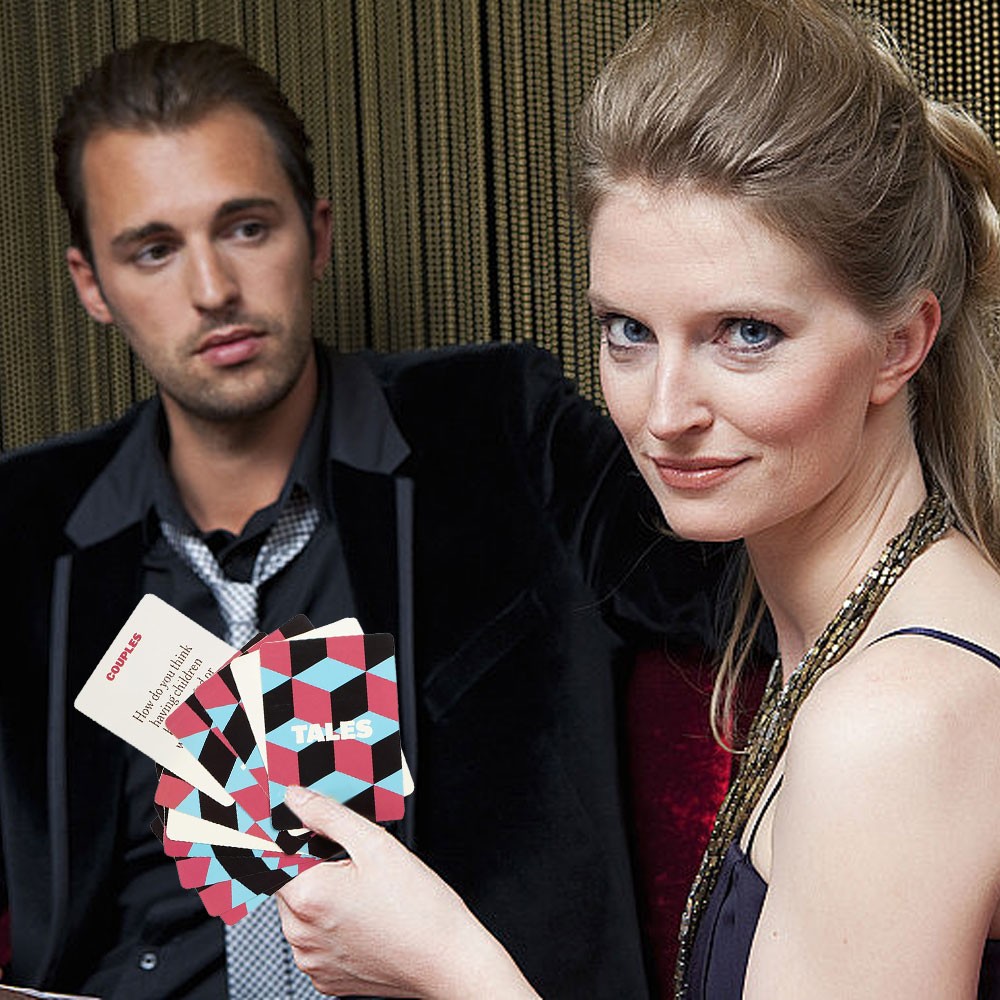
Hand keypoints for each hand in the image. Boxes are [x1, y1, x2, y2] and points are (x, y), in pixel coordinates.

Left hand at [276, 787, 540, 998]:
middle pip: (287, 882)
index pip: (273, 854)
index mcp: (308, 896)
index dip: (288, 835)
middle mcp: (300, 933)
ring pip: (300, 912)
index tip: (299, 828)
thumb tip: (297, 799)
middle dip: (310, 864)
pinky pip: (315, 940)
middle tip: (350, 859)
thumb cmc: (420, 909)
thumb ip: (328, 816)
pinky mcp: (325, 977)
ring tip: (363, 891)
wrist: (447, 961)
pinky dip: (329, 925)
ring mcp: (312, 959)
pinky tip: (362, 916)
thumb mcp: (376, 845)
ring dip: (319, 895)